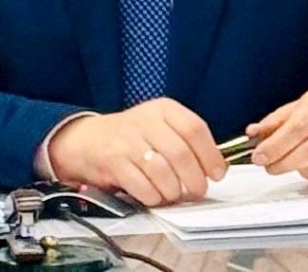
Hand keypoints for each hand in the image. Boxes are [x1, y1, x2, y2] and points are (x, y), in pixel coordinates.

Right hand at [47, 98, 226, 205]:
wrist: (90, 140)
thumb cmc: (134, 135)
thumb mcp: (161, 125)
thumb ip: (187, 140)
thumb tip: (216, 167)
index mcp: (163, 109)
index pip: (194, 129)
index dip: (210, 155)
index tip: (217, 173)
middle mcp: (145, 121)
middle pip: (181, 154)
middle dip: (194, 179)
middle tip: (198, 190)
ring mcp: (128, 141)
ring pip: (163, 173)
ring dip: (174, 191)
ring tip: (174, 193)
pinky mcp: (114, 163)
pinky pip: (143, 187)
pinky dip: (154, 197)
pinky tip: (155, 195)